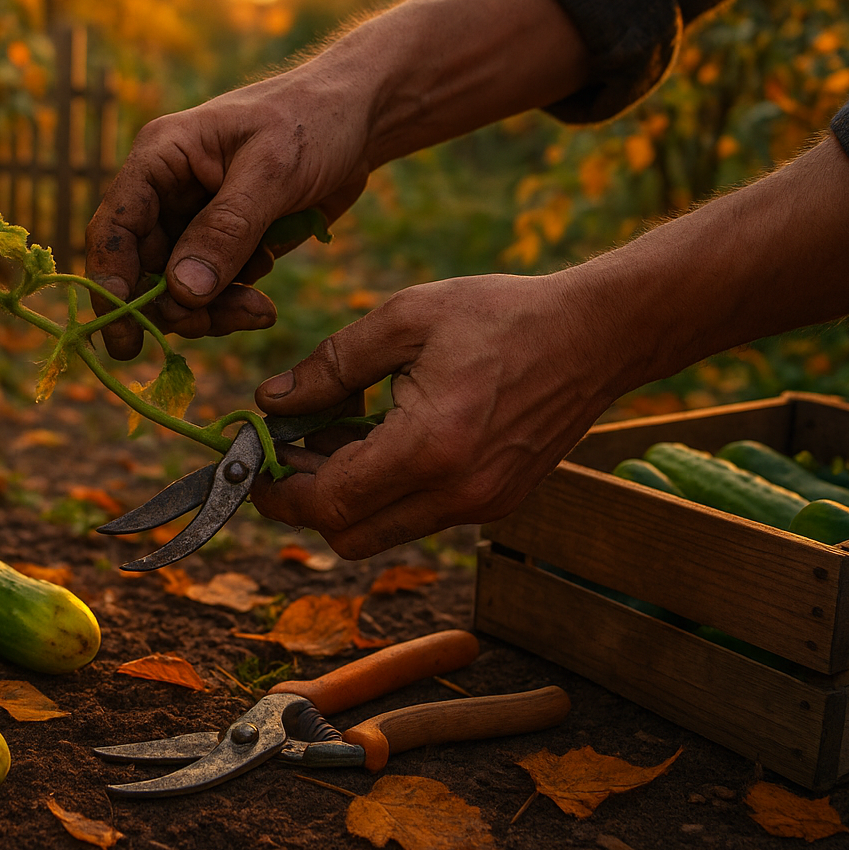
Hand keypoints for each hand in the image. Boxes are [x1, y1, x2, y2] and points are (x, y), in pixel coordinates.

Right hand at [84, 69, 371, 359]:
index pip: (114, 227)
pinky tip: (264, 307)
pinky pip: (211, 293)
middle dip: (172, 306)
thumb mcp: (273, 170)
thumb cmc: (314, 120)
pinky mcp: (225, 245)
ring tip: (258, 313)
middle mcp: (167, 193)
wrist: (362, 118)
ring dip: (209, 313)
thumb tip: (181, 291)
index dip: (110, 283)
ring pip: (176, 290)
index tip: (124, 336)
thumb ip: (226, 229)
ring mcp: (194, 222)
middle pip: (141, 270)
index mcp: (161, 158)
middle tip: (210, 325)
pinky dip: (232, 307)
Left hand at [248, 273, 626, 558]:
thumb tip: (271, 401)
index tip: (251, 459)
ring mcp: (481, 506)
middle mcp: (457, 493)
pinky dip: (383, 489)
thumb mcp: (405, 319)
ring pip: (381, 531)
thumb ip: (331, 365)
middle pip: (348, 534)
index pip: (329, 503)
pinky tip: (376, 436)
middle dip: (302, 499)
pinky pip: (417, 516)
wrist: (597, 333)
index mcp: (430, 449)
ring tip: (328, 434)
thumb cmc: (502, 315)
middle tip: (282, 448)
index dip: (276, 490)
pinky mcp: (495, 503)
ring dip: (342, 495)